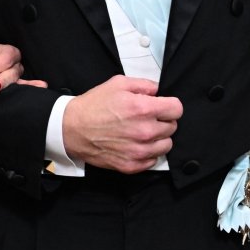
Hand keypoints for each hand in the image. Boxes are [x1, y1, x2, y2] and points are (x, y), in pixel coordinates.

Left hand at [0, 41, 47, 92]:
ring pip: (16, 81)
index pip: (5, 59)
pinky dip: (31, 88)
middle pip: (13, 72)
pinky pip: (24, 88)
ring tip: (1, 91)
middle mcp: (16, 64)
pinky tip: (41, 87)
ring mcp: (16, 76)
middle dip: (2, 79)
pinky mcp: (15, 87)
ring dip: (8, 87)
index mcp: (8, 51)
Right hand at [61, 76, 181, 172]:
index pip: (177, 109)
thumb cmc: (93, 107)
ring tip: (143, 133)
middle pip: (172, 127)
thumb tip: (158, 91)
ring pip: (166, 145)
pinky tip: (136, 144)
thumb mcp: (118, 84)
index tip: (163, 107)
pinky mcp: (131, 165)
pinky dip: (148, 153)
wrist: (71, 129)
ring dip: (158, 138)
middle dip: (163, 121)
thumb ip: (143, 85)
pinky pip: (153, 160)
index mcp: (143, 109)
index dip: (170, 106)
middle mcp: (144, 131)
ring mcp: (138, 150)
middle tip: (147, 119)